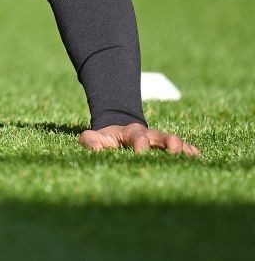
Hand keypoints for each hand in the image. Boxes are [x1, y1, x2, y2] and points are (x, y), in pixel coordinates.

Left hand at [79, 123, 199, 156]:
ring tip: (191, 156)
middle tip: (174, 150)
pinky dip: (192, 152)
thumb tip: (94, 148)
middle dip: (168, 142)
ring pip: (175, 141)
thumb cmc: (105, 140)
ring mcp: (161, 141)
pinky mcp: (170, 148)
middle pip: (162, 135)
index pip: (137, 136)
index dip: (140, 144)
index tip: (141, 153)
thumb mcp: (94, 138)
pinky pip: (184, 148)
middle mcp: (150, 134)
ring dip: (183, 148)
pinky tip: (199, 159)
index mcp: (131, 132)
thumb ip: (91, 141)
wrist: (120, 134)